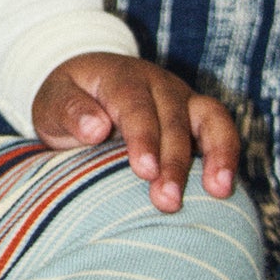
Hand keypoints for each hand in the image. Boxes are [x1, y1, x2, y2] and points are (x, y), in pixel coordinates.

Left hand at [31, 51, 239, 212]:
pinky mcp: (196, 115)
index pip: (134, 105)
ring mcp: (181, 97)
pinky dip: (227, 154)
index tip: (144, 170)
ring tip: (218, 191)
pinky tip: (225, 188)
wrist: (88, 82)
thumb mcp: (52, 101)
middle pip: (173, 119)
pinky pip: (221, 129)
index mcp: (121, 78)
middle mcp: (157, 84)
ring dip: (215, 154)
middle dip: (174, 161)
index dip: (143, 137)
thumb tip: (96, 129)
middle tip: (168, 201)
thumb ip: (69, 111)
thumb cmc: (67, 100)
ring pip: (208, 118)